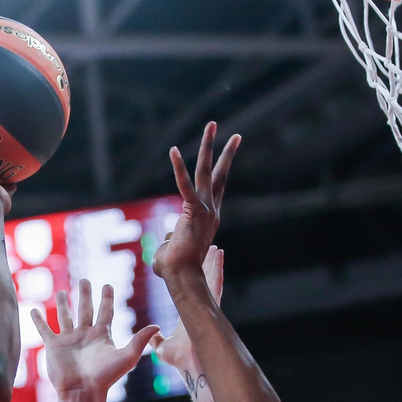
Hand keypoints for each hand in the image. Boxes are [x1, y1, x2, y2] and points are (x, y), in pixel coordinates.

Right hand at [34, 279, 159, 401]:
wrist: (82, 392)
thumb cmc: (105, 377)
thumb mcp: (127, 357)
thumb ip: (140, 340)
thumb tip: (157, 326)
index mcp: (101, 335)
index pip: (105, 312)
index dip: (107, 298)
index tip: (108, 285)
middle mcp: (85, 335)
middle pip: (85, 309)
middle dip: (85, 295)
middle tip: (85, 280)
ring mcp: (69, 340)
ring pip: (65, 317)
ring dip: (63, 304)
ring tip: (62, 292)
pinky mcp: (54, 346)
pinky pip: (45, 330)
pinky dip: (38, 320)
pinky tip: (34, 310)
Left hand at [151, 121, 239, 282]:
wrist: (181, 277)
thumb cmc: (174, 269)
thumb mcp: (172, 249)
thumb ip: (171, 239)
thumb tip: (167, 236)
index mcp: (209, 219)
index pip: (216, 190)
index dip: (220, 172)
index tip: (224, 158)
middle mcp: (211, 211)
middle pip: (220, 175)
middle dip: (226, 153)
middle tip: (234, 134)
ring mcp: (205, 210)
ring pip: (208, 171)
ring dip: (209, 146)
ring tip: (212, 124)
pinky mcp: (193, 211)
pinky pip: (184, 184)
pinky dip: (178, 168)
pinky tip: (174, 150)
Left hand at [152, 245, 222, 373]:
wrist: (188, 364)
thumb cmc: (179, 359)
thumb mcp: (162, 347)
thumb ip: (156, 340)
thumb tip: (151, 336)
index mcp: (189, 313)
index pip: (192, 290)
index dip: (193, 277)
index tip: (193, 264)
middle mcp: (200, 308)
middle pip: (204, 282)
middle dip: (206, 265)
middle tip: (208, 248)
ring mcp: (208, 307)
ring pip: (212, 280)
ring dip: (214, 263)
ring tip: (215, 247)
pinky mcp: (213, 308)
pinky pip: (216, 284)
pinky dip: (218, 268)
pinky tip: (220, 254)